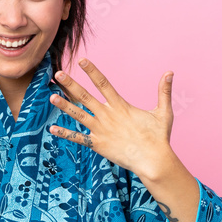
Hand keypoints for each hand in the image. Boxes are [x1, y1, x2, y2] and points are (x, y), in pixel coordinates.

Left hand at [48, 58, 175, 178]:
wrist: (153, 161)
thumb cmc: (159, 137)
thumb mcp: (163, 112)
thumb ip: (163, 92)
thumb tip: (170, 72)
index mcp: (121, 106)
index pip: (103, 83)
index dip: (92, 71)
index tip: (81, 60)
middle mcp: (108, 116)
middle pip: (85, 96)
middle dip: (70, 85)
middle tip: (58, 74)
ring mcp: (101, 130)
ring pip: (78, 115)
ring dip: (64, 105)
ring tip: (51, 97)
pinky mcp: (98, 144)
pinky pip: (78, 138)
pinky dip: (65, 133)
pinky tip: (52, 129)